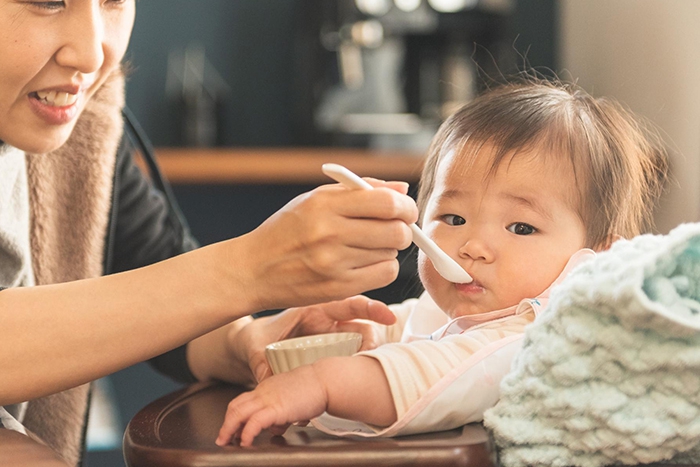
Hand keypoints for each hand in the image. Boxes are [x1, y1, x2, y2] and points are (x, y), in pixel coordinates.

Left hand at [215, 365, 326, 446]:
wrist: (326, 380)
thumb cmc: (314, 388)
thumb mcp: (292, 400)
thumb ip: (282, 412)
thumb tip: (277, 428)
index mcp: (267, 388)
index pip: (244, 401)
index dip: (234, 416)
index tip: (231, 428)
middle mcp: (264, 392)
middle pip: (236, 406)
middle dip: (226, 424)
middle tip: (223, 438)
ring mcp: (269, 399)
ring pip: (239, 413)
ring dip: (229, 429)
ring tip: (227, 442)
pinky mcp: (277, 408)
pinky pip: (255, 422)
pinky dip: (247, 433)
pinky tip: (245, 442)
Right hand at [232, 180, 416, 311]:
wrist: (253, 270)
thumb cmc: (286, 231)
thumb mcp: (314, 199)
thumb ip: (360, 190)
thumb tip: (402, 191)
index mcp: (324, 204)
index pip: (387, 203)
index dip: (405, 207)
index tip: (404, 210)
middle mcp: (330, 233)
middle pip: (396, 231)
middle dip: (402, 229)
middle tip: (392, 228)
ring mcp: (334, 263)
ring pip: (391, 254)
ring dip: (388, 249)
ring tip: (367, 245)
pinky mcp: (338, 288)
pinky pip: (383, 276)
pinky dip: (382, 268)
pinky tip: (365, 263)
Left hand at [232, 295, 396, 382]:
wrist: (251, 345)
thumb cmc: (257, 337)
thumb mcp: (256, 346)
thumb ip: (261, 363)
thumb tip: (269, 380)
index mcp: (313, 310)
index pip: (349, 304)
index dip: (371, 308)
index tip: (389, 317)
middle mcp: (328, 323)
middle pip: (363, 326)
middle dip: (372, 342)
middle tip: (369, 360)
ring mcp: (332, 338)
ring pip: (362, 343)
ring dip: (366, 358)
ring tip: (361, 373)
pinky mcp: (333, 353)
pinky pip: (352, 357)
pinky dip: (356, 367)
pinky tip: (353, 380)